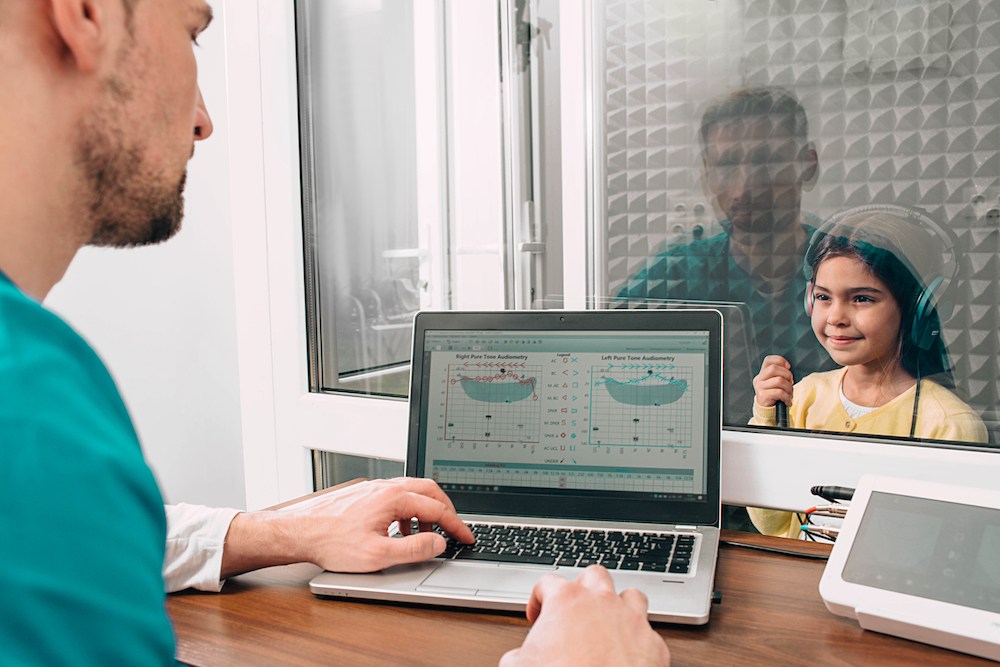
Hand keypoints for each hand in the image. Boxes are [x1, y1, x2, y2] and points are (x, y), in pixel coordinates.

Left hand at [220, 477, 473, 577]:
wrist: (299, 532)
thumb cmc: (331, 543)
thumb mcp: (377, 555)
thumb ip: (413, 549)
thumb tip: (438, 543)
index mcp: (393, 498)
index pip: (437, 509)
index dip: (456, 526)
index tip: (466, 538)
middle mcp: (386, 487)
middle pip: (429, 491)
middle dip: (446, 510)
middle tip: (454, 529)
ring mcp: (375, 488)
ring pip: (412, 491)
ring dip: (426, 511)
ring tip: (426, 535)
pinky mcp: (365, 494)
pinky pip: (397, 496)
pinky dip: (409, 511)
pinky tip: (399, 530)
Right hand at [499, 566, 669, 666]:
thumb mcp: (518, 665)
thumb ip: (518, 654)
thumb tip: (517, 659)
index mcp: (567, 601)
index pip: (548, 582)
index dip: (538, 599)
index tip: (537, 617)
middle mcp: (602, 603)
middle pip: (594, 575)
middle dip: (584, 589)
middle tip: (575, 610)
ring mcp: (632, 621)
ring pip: (631, 595)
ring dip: (619, 605)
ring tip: (608, 623)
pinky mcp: (654, 645)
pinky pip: (649, 632)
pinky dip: (638, 640)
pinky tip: (629, 653)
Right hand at [753, 354, 793, 407]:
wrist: (768, 411)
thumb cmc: (774, 396)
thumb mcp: (776, 383)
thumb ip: (779, 374)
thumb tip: (787, 367)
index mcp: (762, 374)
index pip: (768, 360)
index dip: (780, 360)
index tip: (788, 366)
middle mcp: (759, 379)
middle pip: (774, 368)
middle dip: (787, 374)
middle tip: (790, 382)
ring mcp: (759, 387)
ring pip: (778, 380)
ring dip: (788, 387)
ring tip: (789, 393)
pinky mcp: (762, 395)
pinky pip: (779, 392)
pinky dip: (786, 397)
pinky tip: (787, 401)